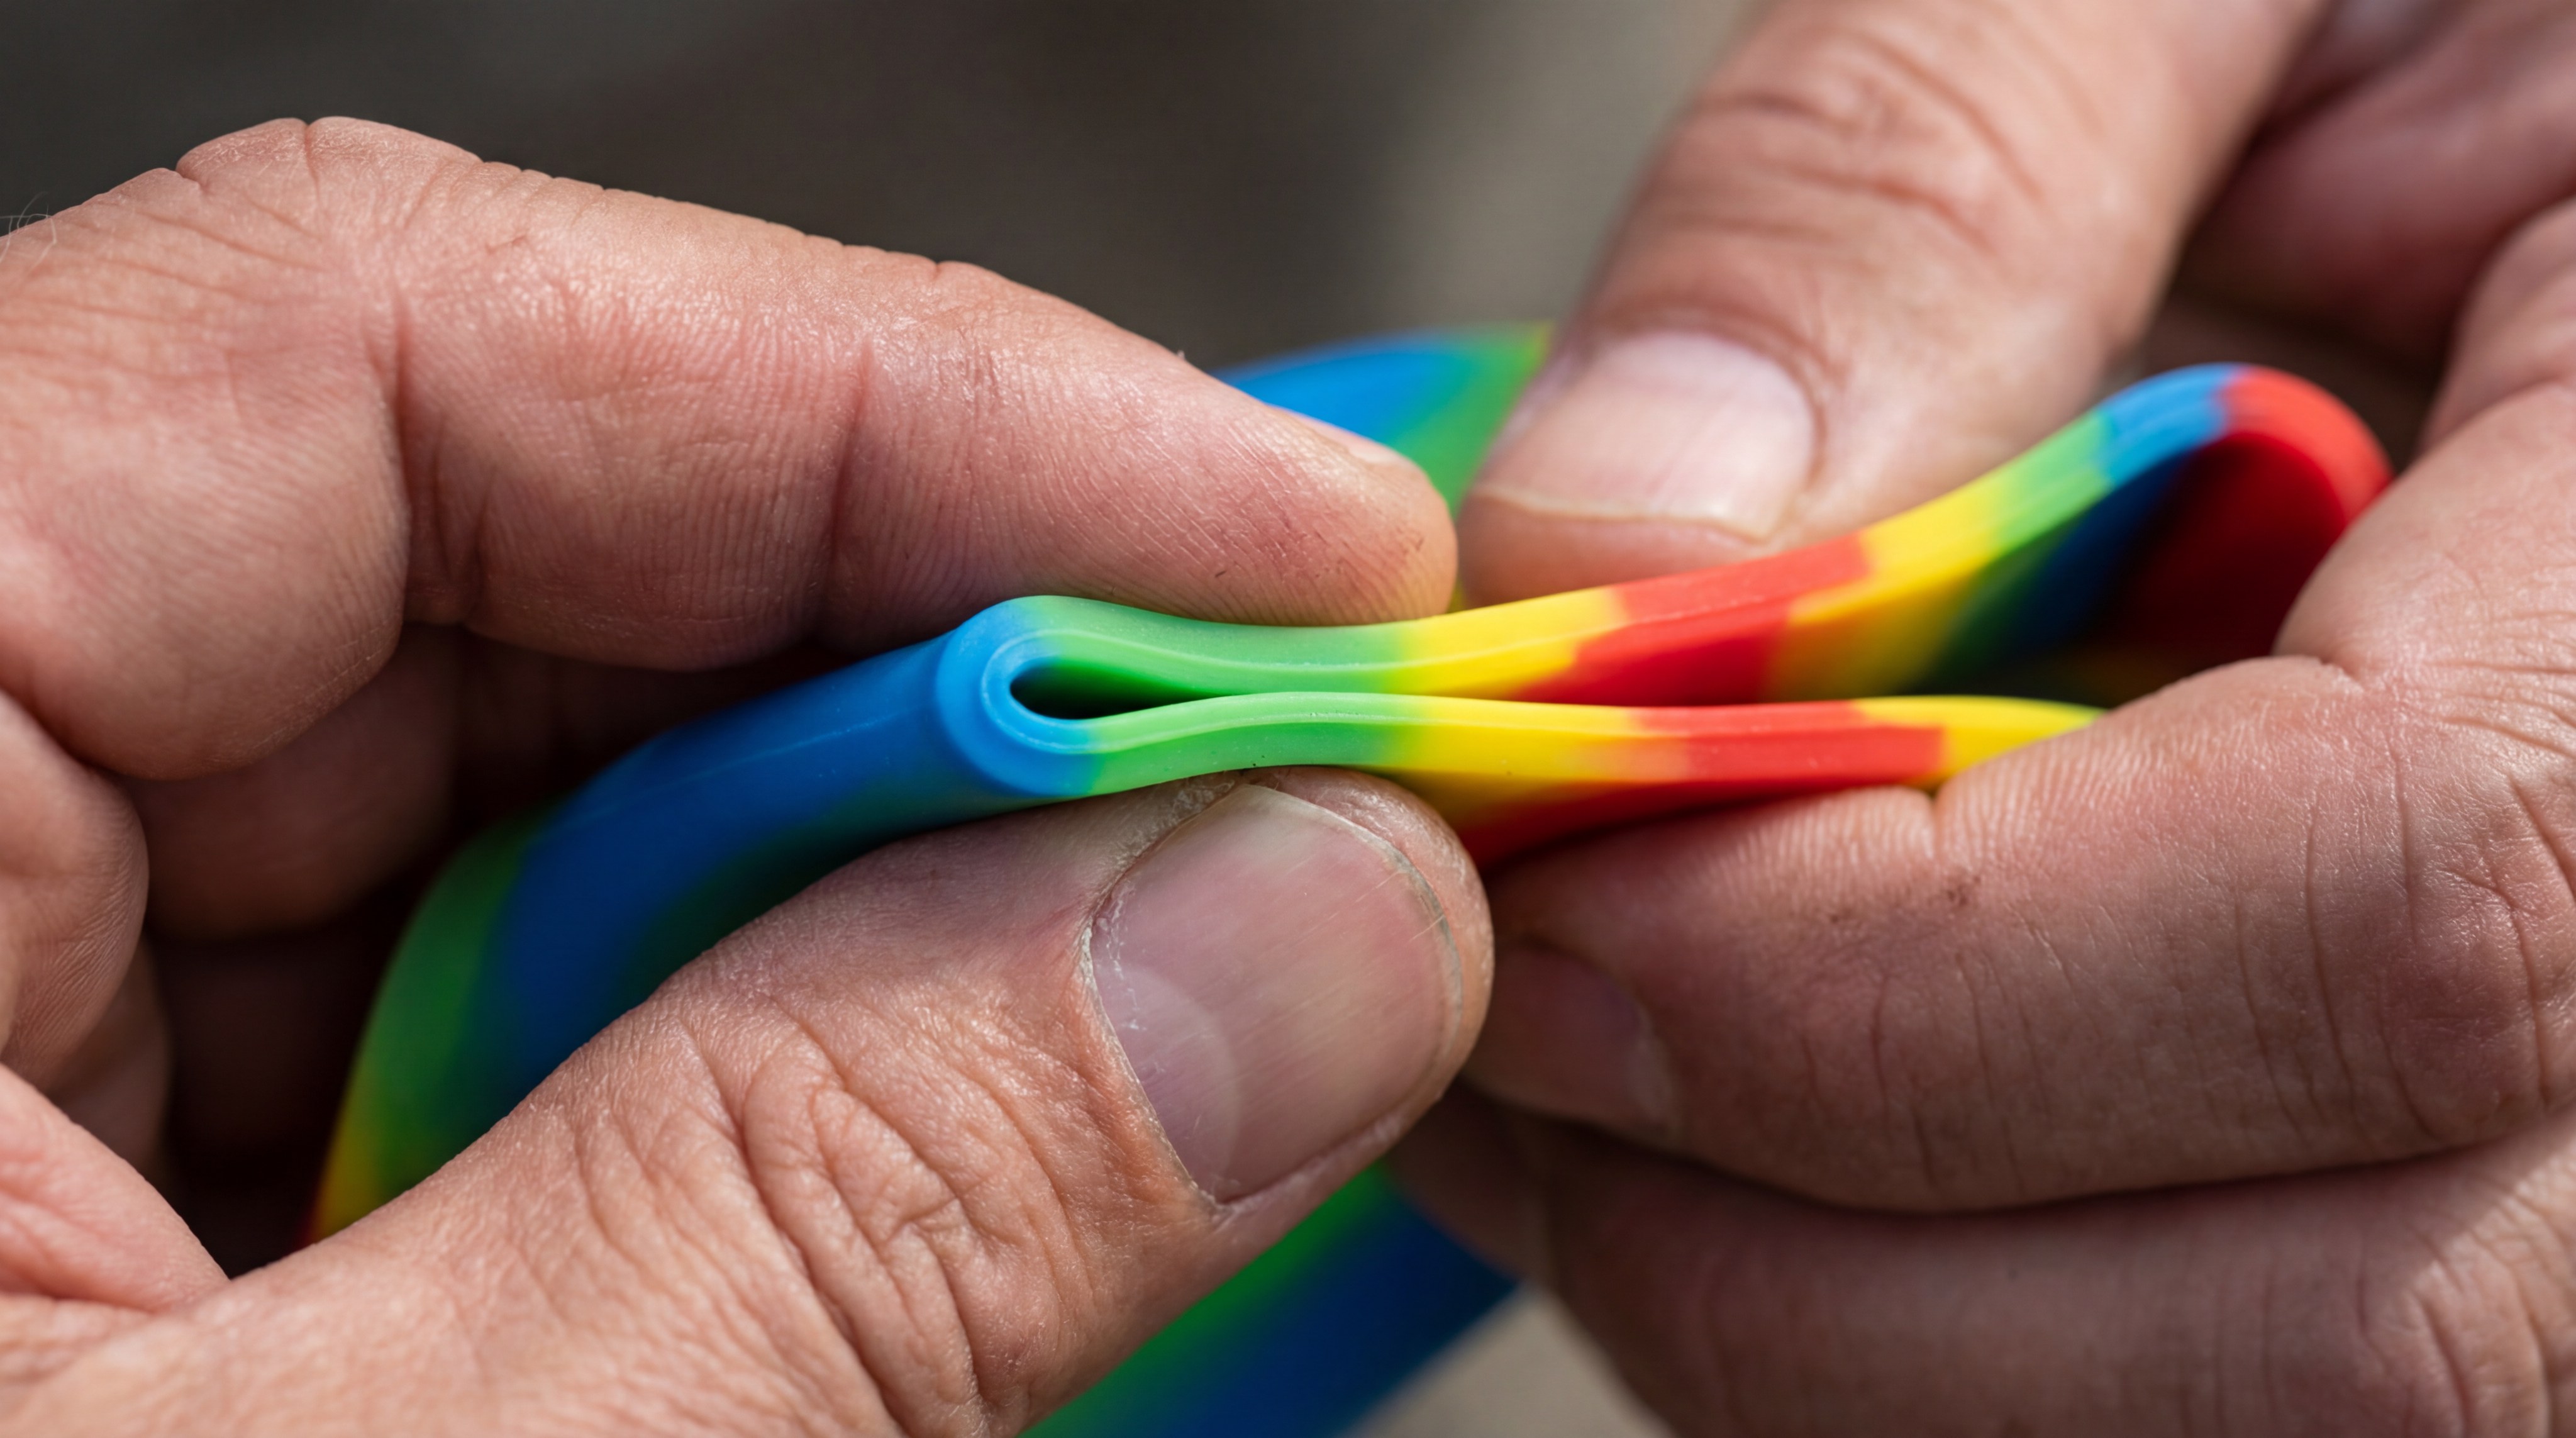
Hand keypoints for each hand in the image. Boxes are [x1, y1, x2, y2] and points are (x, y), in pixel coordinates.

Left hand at [0, 118, 1490, 1431]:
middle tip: (1296, 824)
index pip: (373, 332)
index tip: (1297, 556)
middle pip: (486, 563)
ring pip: (510, 812)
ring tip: (1161, 1026)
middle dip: (935, 701)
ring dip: (862, 932)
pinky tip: (932, 1162)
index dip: (908, 401)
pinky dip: (724, 1091)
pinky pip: (456, 1021)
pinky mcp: (61, 1172)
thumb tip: (1303, 935)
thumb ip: (829, 1206)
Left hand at [1407, 1, 2575, 1429]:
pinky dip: (1934, 1331)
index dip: (1878, 969)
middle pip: (2343, 1321)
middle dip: (1808, 1245)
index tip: (1522, 897)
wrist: (2528, 126)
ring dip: (1842, 1329)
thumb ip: (1925, 192)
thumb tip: (1609, 549)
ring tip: (1588, 1093)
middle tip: (1497, 1040)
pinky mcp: (2523, 1176)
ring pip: (2274, 1425)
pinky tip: (1748, 1134)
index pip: (2390, 904)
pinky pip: (2232, 1389)